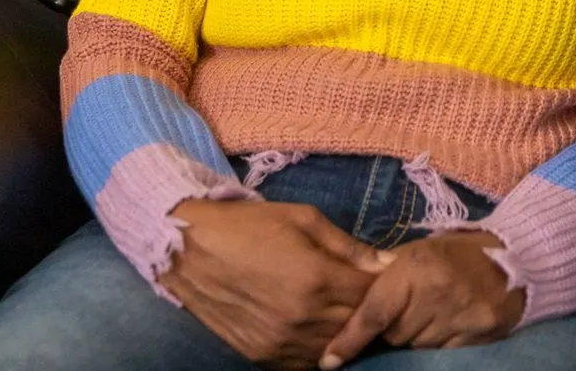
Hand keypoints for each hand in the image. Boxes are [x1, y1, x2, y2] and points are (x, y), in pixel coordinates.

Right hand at [160, 199, 388, 367]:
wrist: (188, 250)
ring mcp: (280, 342)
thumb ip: (348, 246)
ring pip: (333, 348)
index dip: (381, 286)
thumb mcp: (304, 219)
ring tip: (342, 311)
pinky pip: (303, 362)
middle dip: (367, 309)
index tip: (382, 276)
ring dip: (345, 332)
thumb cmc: (249, 226)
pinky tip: (317, 328)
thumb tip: (386, 265)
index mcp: (316, 279)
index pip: (370, 294)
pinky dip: (317, 348)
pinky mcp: (261, 356)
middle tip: (366, 294)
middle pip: (356, 325)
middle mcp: (301, 317)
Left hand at [320, 232, 523, 366]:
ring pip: (416, 346)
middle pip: (393, 335)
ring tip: (430, 314)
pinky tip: (447, 322)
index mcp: (414, 269)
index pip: (374, 314)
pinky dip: (438, 342)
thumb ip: (384, 275)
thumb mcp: (417, 253)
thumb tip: (345, 299)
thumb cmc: (456, 253)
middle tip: (407, 310)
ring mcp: (458, 316)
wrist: (514, 259)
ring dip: (416, 336)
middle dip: (392, 329)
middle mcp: (435, 294)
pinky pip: (441, 352)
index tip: (329, 361)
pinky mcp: (477, 334)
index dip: (350, 340)